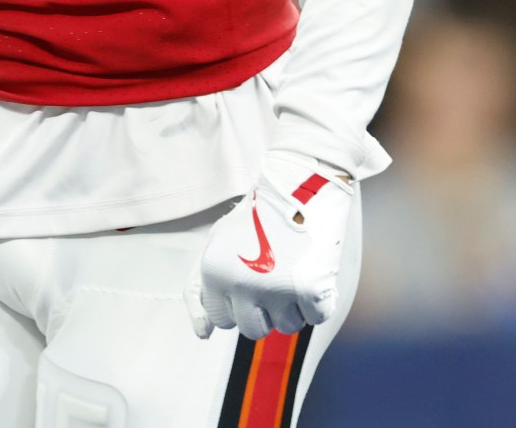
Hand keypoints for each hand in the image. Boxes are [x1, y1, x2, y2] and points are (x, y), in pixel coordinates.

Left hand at [187, 153, 356, 340]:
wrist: (300, 185)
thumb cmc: (256, 219)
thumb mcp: (217, 245)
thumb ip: (202, 289)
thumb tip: (202, 335)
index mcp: (213, 271)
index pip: (222, 319)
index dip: (238, 304)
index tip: (248, 283)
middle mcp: (240, 283)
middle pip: (252, 330)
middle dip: (263, 312)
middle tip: (272, 280)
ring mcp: (276, 289)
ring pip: (285, 327)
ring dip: (291, 306)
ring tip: (290, 269)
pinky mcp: (311, 290)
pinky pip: (315, 318)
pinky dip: (318, 300)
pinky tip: (310, 269)